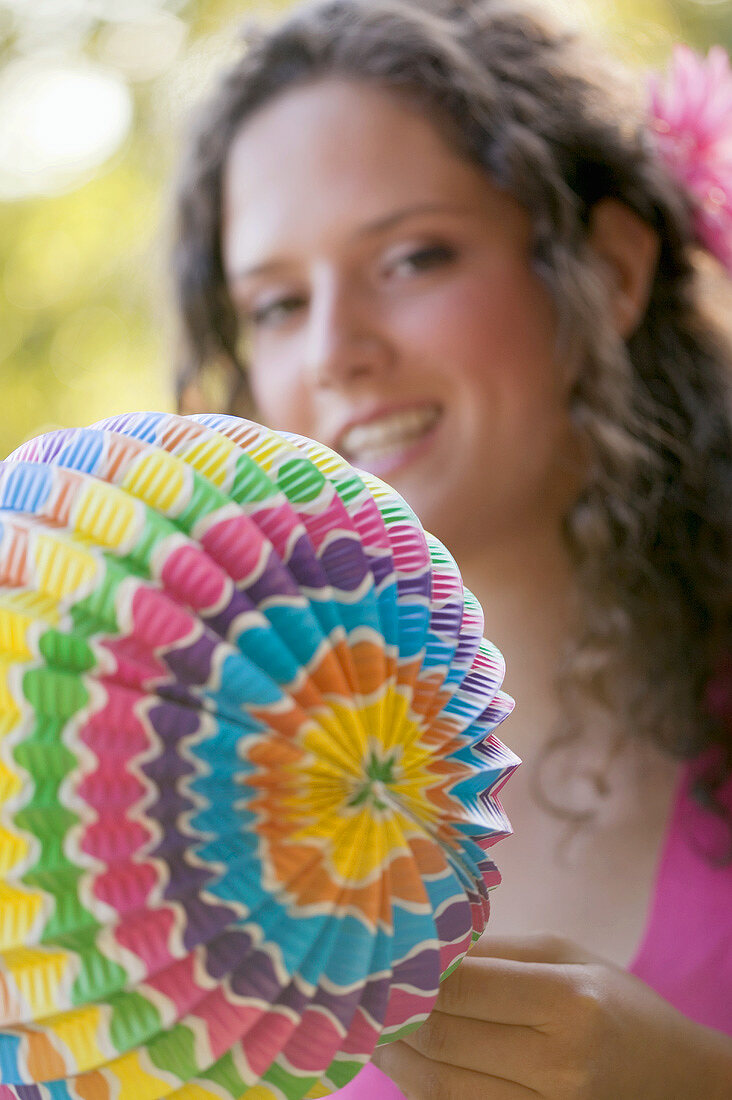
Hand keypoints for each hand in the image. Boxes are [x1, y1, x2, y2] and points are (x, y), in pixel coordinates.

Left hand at [371, 933, 731, 1098]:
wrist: (675, 1083)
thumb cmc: (617, 1003)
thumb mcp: (566, 955)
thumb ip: (494, 953)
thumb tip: (421, 946)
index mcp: (569, 1002)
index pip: (462, 985)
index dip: (410, 970)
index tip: (380, 953)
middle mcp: (558, 1064)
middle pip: (443, 1039)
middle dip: (391, 1013)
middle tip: (359, 989)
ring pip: (439, 1087)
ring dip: (395, 1055)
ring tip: (370, 1025)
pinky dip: (421, 1087)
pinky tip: (406, 1059)